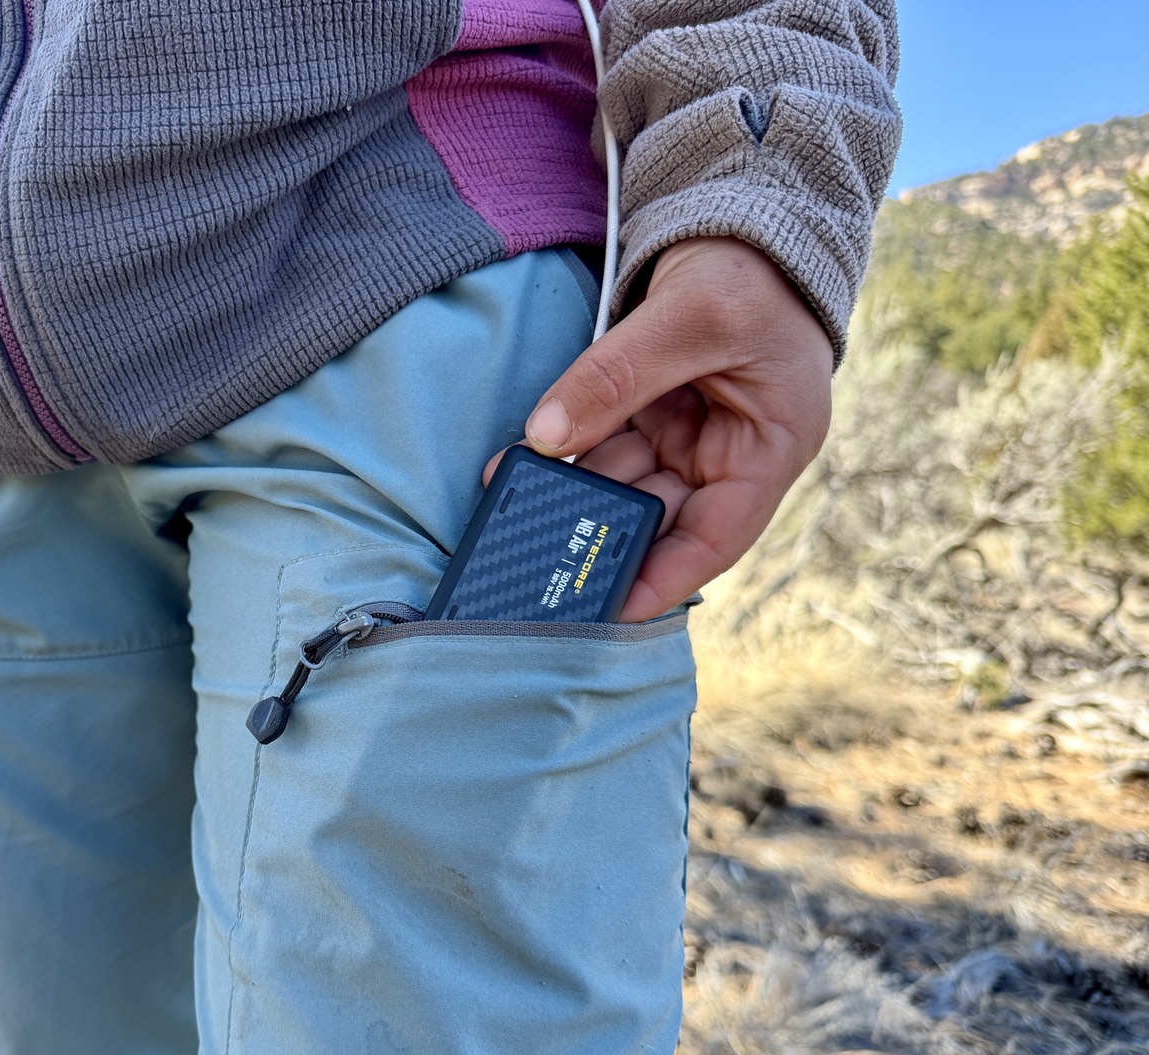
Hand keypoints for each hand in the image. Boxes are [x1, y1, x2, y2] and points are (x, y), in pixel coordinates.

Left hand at [485, 237, 833, 621]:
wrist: (743, 219)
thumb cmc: (748, 272)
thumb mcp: (689, 318)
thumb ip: (617, 376)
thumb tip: (546, 436)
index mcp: (770, 448)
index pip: (717, 537)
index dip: (663, 579)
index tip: (607, 607)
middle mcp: (728, 455)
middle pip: (658, 516)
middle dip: (595, 533)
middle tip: (533, 558)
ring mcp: (688, 436)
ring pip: (621, 483)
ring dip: (568, 492)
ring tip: (511, 503)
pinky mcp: (653, 415)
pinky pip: (604, 446)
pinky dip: (566, 455)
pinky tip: (520, 463)